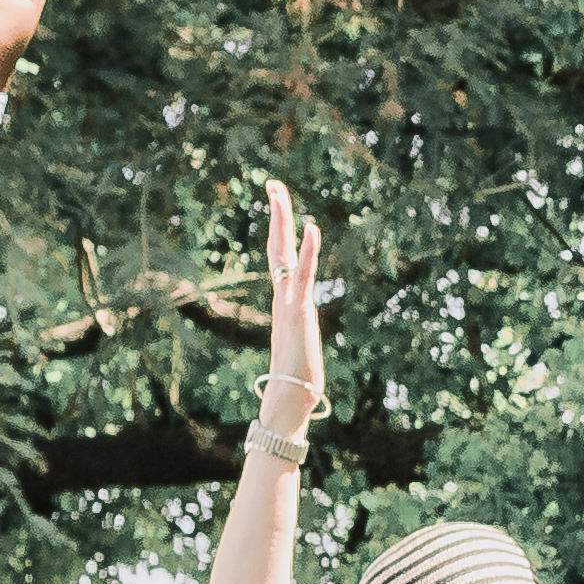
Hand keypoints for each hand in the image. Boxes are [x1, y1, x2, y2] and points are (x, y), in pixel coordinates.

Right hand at [255, 179, 327, 405]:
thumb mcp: (298, 346)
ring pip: (283, 254)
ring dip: (283, 221)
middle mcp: (282, 297)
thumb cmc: (294, 381)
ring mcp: (289, 302)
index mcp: (283, 302)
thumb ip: (297, 335)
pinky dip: (307, 250)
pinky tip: (311, 227)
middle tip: (273, 183)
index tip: (277, 204)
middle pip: (275, 246)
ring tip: (279, 192)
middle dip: (276, 214)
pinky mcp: (300, 312)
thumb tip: (297, 337)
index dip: (279, 230)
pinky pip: (304, 275)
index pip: (278, 257)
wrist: (288, 400)